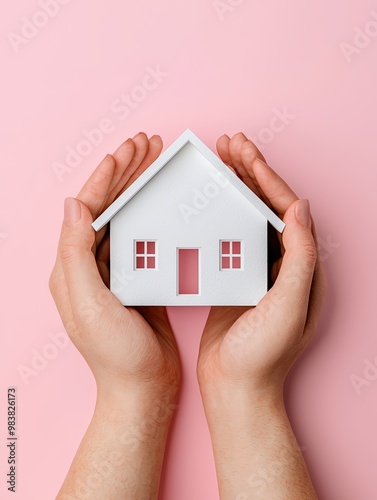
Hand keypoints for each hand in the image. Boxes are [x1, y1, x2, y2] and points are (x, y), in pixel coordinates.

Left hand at [49, 133, 179, 399]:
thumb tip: (73, 204)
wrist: (143, 387)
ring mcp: (115, 270)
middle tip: (146, 145)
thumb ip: (75, 254)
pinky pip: (145, 235)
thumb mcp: (89, 305)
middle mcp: (90, 264)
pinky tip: (167, 202)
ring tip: (156, 163)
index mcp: (73, 266)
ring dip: (141, 187)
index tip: (127, 151)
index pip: (88, 208)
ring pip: (127, 216)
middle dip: (126, 172)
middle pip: (108, 205)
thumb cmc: (116, 355)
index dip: (107, 176)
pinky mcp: (138, 278)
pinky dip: (155, 213)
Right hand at [198, 132, 326, 396]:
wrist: (236, 388)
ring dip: (234, 187)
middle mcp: (283, 265)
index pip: (286, 211)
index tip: (246, 153)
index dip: (267, 178)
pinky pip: (228, 235)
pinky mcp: (235, 278)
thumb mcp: (287, 306)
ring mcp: (258, 269)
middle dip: (250, 172)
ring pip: (247, 216)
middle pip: (267, 206)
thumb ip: (299, 257)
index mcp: (301, 267)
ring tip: (219, 161)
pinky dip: (219, 212)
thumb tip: (301, 208)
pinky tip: (206, 200)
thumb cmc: (263, 356)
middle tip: (230, 144)